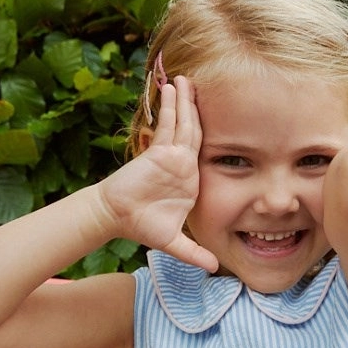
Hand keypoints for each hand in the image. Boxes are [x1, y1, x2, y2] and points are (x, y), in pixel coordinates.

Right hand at [100, 75, 219, 272]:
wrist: (116, 218)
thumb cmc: (141, 226)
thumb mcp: (173, 242)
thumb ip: (194, 253)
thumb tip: (215, 268)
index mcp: (192, 181)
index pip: (209, 153)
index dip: (220, 135)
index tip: (232, 119)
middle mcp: (184, 164)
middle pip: (197, 131)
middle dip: (200, 109)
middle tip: (209, 85)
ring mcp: (171, 155)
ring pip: (184, 123)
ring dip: (187, 101)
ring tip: (189, 79)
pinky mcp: (158, 151)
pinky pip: (167, 124)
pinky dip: (171, 106)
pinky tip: (172, 89)